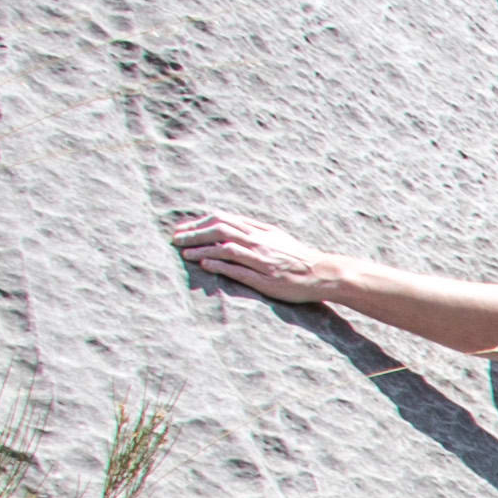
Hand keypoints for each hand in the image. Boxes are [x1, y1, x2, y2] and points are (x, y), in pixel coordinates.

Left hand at [168, 211, 339, 305]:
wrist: (322, 274)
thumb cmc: (298, 257)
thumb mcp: (276, 237)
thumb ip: (253, 231)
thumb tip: (229, 226)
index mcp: (260, 230)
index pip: (223, 219)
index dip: (199, 222)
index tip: (183, 229)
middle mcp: (259, 241)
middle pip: (220, 229)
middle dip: (194, 233)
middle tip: (175, 238)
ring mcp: (261, 260)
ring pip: (225, 248)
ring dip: (202, 249)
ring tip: (183, 252)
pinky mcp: (264, 279)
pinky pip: (238, 270)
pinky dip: (219, 265)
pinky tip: (204, 265)